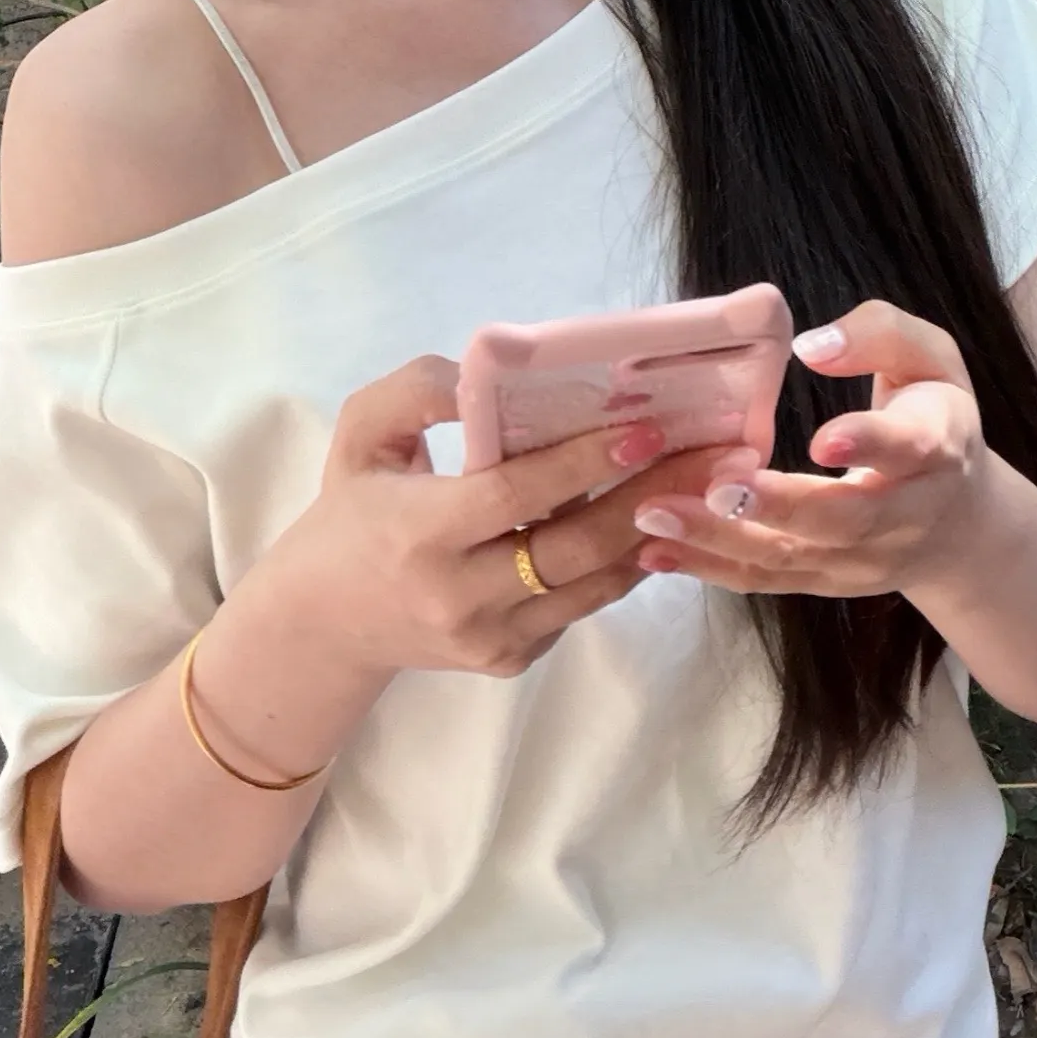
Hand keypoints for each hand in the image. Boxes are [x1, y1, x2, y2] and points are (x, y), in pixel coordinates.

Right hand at [259, 357, 764, 681]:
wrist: (324, 624)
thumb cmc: (349, 514)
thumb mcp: (358, 435)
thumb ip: (413, 392)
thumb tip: (480, 376)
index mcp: (420, 533)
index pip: (515, 495)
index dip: (582, 463)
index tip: (643, 429)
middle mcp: (460, 595)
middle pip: (572, 548)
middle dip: (648, 497)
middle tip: (712, 455)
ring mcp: (490, 639)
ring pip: (590, 586)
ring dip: (653, 533)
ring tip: (709, 485)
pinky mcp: (510, 661)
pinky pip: (579, 607)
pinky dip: (619, 566)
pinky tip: (658, 521)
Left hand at [627, 301, 991, 598]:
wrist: (963, 523)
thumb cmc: (932, 416)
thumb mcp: (929, 358)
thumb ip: (879, 334)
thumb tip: (811, 346)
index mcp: (935, 447)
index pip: (907, 448)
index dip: (868, 443)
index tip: (821, 438)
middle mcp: (905, 515)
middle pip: (843, 519)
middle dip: (777, 507)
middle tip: (712, 487)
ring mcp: (865, 561)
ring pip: (795, 559)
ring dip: (722, 541)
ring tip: (655, 514)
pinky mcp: (828, 582)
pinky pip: (769, 582)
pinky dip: (711, 569)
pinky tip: (655, 550)